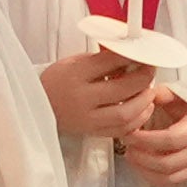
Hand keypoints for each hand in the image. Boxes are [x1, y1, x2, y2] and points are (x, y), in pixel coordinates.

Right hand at [34, 42, 174, 153]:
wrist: (36, 107)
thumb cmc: (56, 82)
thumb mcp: (74, 63)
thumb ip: (101, 60)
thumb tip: (130, 57)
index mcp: (74, 75)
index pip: (109, 62)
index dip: (131, 57)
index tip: (143, 54)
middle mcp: (81, 99)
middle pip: (122, 89)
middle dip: (142, 79)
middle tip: (150, 72)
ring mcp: (87, 119)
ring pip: (125, 114)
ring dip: (143, 102)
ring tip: (149, 92)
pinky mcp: (91, 132)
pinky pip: (121, 130)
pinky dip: (137, 120)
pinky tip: (142, 110)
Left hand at [108, 87, 186, 186]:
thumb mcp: (178, 94)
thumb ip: (162, 94)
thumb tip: (144, 95)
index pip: (172, 139)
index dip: (147, 139)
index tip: (130, 133)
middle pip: (168, 163)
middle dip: (141, 156)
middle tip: (126, 144)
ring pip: (168, 178)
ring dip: (144, 169)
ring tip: (130, 154)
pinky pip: (168, 184)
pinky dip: (150, 177)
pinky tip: (139, 164)